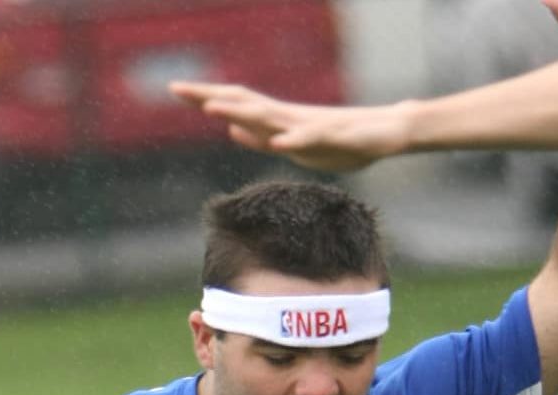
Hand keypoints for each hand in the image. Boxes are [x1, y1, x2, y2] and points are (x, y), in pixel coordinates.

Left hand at [169, 82, 411, 171]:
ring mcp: (307, 126)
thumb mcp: (290, 143)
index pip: (235, 104)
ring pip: (268, 117)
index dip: (205, 97)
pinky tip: (277, 142)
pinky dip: (291, 140)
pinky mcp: (331, 138)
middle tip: (175, 88)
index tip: (175, 90)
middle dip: (209, 96)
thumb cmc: (339, 141)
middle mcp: (287, 117)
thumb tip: (231, 130)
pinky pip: (308, 140)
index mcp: (277, 120)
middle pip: (242, 102)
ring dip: (240, 112)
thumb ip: (260, 137)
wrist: (382, 133)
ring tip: (212, 109)